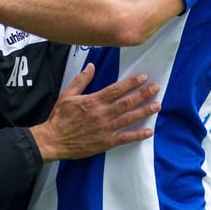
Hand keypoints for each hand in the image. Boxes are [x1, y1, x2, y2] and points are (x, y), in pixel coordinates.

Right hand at [29, 64, 159, 161]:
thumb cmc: (59, 118)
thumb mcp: (67, 95)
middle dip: (143, 94)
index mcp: (93, 101)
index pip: (116, 89)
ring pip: (129, 118)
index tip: (144, 78)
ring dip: (144, 111)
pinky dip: (137, 135)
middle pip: (126, 102)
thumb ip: (81, 80)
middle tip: (156, 88)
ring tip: (157, 105)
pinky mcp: (106, 142)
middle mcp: (102, 114)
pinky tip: (149, 131)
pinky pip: (125, 138)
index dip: (131, 83)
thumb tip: (91, 66)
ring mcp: (105, 129)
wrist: (53, 140)